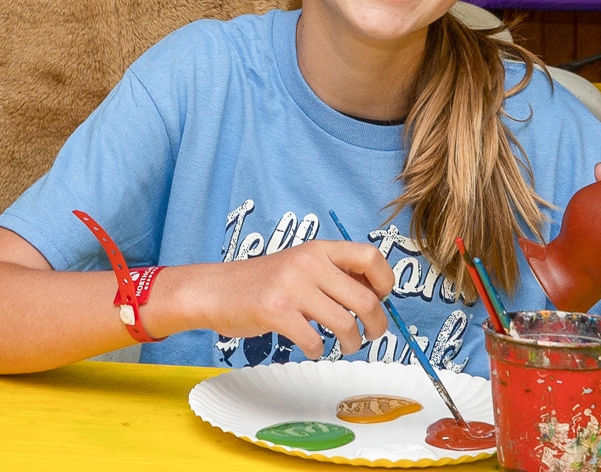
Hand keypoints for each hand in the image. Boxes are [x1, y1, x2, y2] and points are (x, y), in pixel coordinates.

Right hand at [165, 240, 392, 358]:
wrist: (215, 289)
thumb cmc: (262, 282)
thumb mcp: (300, 265)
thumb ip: (333, 273)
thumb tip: (376, 293)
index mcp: (318, 249)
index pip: (370, 257)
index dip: (385, 281)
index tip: (381, 298)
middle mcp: (308, 263)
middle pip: (365, 298)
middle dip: (377, 325)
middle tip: (371, 335)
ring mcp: (291, 287)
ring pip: (345, 324)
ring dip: (351, 343)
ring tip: (345, 345)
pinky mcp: (276, 311)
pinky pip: (314, 341)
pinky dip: (317, 350)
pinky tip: (311, 347)